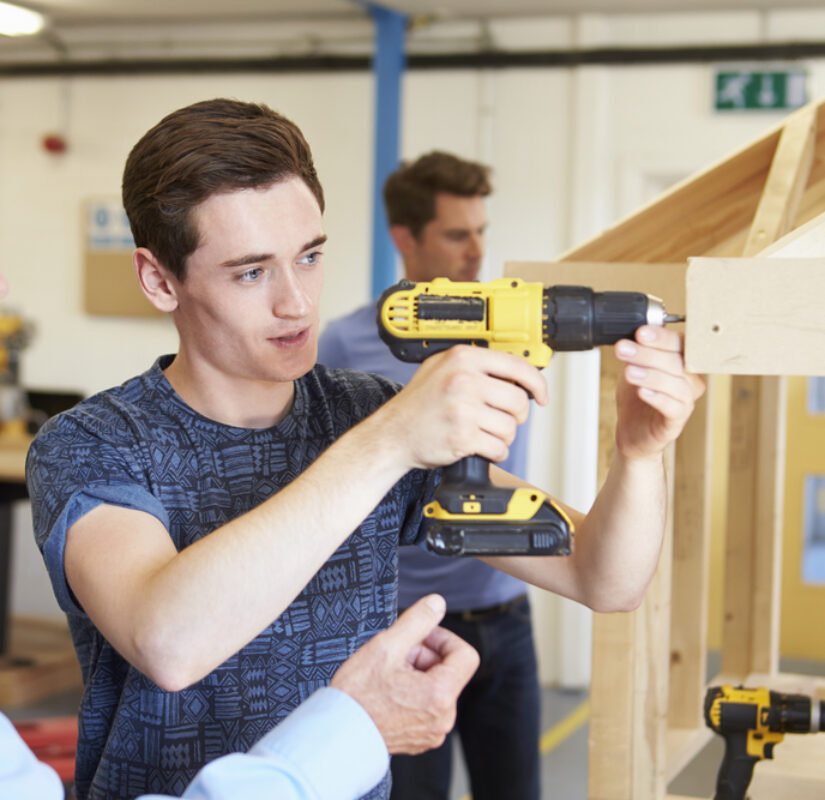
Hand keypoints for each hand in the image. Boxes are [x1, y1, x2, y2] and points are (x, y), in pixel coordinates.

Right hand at [330, 594, 479, 753]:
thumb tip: (437, 603)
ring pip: (437, 687)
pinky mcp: (421, 739)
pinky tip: (388, 692)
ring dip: (417, 673)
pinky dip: (413, 693)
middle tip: (396, 654)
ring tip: (388, 674)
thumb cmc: (357, 695)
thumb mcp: (387, 646)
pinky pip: (428, 707)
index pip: (465, 655)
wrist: (336, 734)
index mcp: (440, 695)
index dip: (444, 638)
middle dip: (424, 656)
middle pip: (449, 670)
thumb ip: (417, 620)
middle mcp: (443, 718)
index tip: (421, 637)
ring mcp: (433, 732)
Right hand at [386, 345, 547, 469]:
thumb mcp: (441, 369)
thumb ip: (475, 365)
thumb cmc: (418, 404)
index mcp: (462, 357)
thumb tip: (517, 372)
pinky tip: (478, 447)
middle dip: (515, 417)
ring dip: (502, 437)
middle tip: (500, 420)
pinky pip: (499, 448)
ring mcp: (463, 408)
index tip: (541, 396)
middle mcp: (463, 379)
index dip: (537, 384)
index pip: (517, 366)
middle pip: (518, 401)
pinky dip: (494, 453)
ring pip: (510, 428)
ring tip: (482, 434)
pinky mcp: (463, 436)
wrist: (392, 435)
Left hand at [613, 325, 704, 460]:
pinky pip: (674, 408)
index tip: (640, 332)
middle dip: (647, 354)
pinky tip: (642, 392)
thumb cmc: (636, 397)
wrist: (631, 429)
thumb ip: (636, 351)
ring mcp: (685, 401)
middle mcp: (689, 380)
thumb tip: (632, 334)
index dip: (661, 337)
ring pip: (676, 384)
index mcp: (681, 361)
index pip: (678, 344)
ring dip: (651, 376)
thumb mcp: (632, 367)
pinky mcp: (677, 421)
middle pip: (676, 362)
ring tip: (629, 372)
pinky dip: (658, 398)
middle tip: (624, 349)